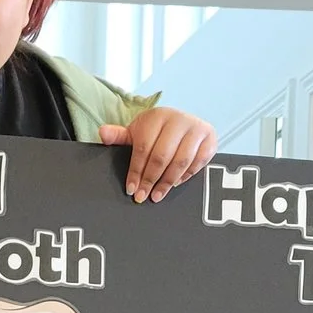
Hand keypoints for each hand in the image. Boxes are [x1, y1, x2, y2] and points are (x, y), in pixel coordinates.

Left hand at [99, 107, 214, 202]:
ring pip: (181, 161)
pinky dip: (186, 176)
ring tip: (157, 195)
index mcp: (157, 116)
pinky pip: (198, 162)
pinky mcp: (210, 138)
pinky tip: (175, 184)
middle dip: (150, 179)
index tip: (131, 188)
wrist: (183, 123)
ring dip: (168, 182)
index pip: (144, 147)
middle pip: (162, 156)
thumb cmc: (156, 131)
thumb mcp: (136, 132)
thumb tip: (102, 133)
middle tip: (143, 196)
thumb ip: (119, 136)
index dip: (136, 170)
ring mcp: (196, 128)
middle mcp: (178, 119)